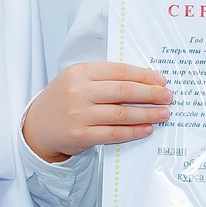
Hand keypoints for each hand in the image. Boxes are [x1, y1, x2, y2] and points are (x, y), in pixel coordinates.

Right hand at [23, 62, 171, 162]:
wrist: (38, 126)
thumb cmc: (63, 100)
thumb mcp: (78, 80)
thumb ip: (105, 78)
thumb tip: (144, 82)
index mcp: (79, 72)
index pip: (119, 71)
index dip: (144, 75)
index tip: (161, 80)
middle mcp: (78, 91)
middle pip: (123, 91)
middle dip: (151, 94)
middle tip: (168, 96)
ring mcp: (79, 114)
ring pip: (121, 114)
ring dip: (147, 114)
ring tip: (163, 114)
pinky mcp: (80, 135)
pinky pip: (113, 133)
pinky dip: (133, 131)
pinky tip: (147, 129)